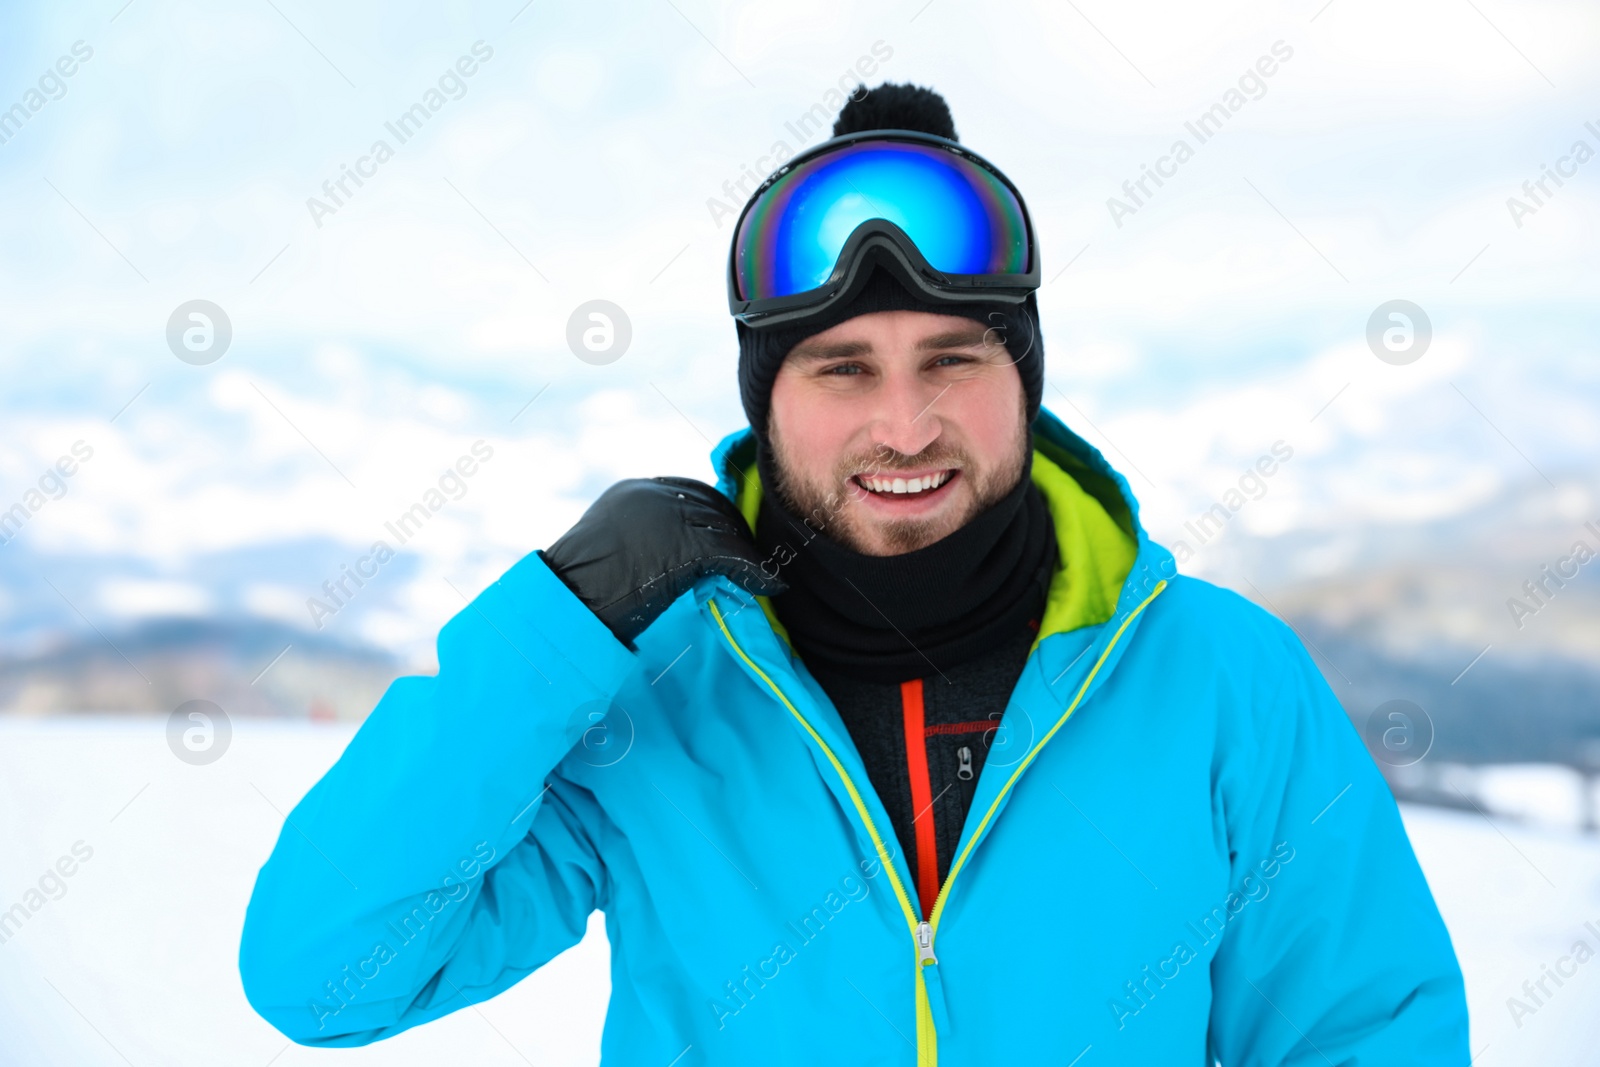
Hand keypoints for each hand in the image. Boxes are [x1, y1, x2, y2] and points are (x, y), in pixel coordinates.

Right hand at [539, 477, 786, 645]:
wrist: (566, 605)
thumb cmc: (583, 591)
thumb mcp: (615, 548)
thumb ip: (650, 538)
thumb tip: (690, 554)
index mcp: (634, 491)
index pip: (692, 492)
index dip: (718, 517)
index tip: (734, 540)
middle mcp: (652, 495)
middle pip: (714, 507)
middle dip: (737, 535)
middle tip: (755, 562)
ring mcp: (667, 517)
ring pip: (726, 530)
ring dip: (749, 556)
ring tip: (765, 578)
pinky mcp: (682, 546)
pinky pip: (731, 555)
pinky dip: (754, 572)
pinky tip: (767, 586)